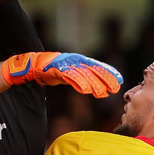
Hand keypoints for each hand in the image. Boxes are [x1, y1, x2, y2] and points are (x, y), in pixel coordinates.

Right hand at [1, 52, 122, 97]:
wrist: (33, 64)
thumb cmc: (52, 70)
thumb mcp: (70, 72)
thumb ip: (81, 76)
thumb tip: (95, 85)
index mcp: (79, 60)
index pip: (97, 66)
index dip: (109, 72)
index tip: (120, 80)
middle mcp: (74, 60)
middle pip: (93, 70)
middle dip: (105, 79)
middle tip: (115, 89)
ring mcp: (65, 64)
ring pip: (83, 74)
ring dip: (94, 84)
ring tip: (102, 94)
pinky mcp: (56, 69)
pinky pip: (69, 77)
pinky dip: (78, 83)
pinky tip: (86, 91)